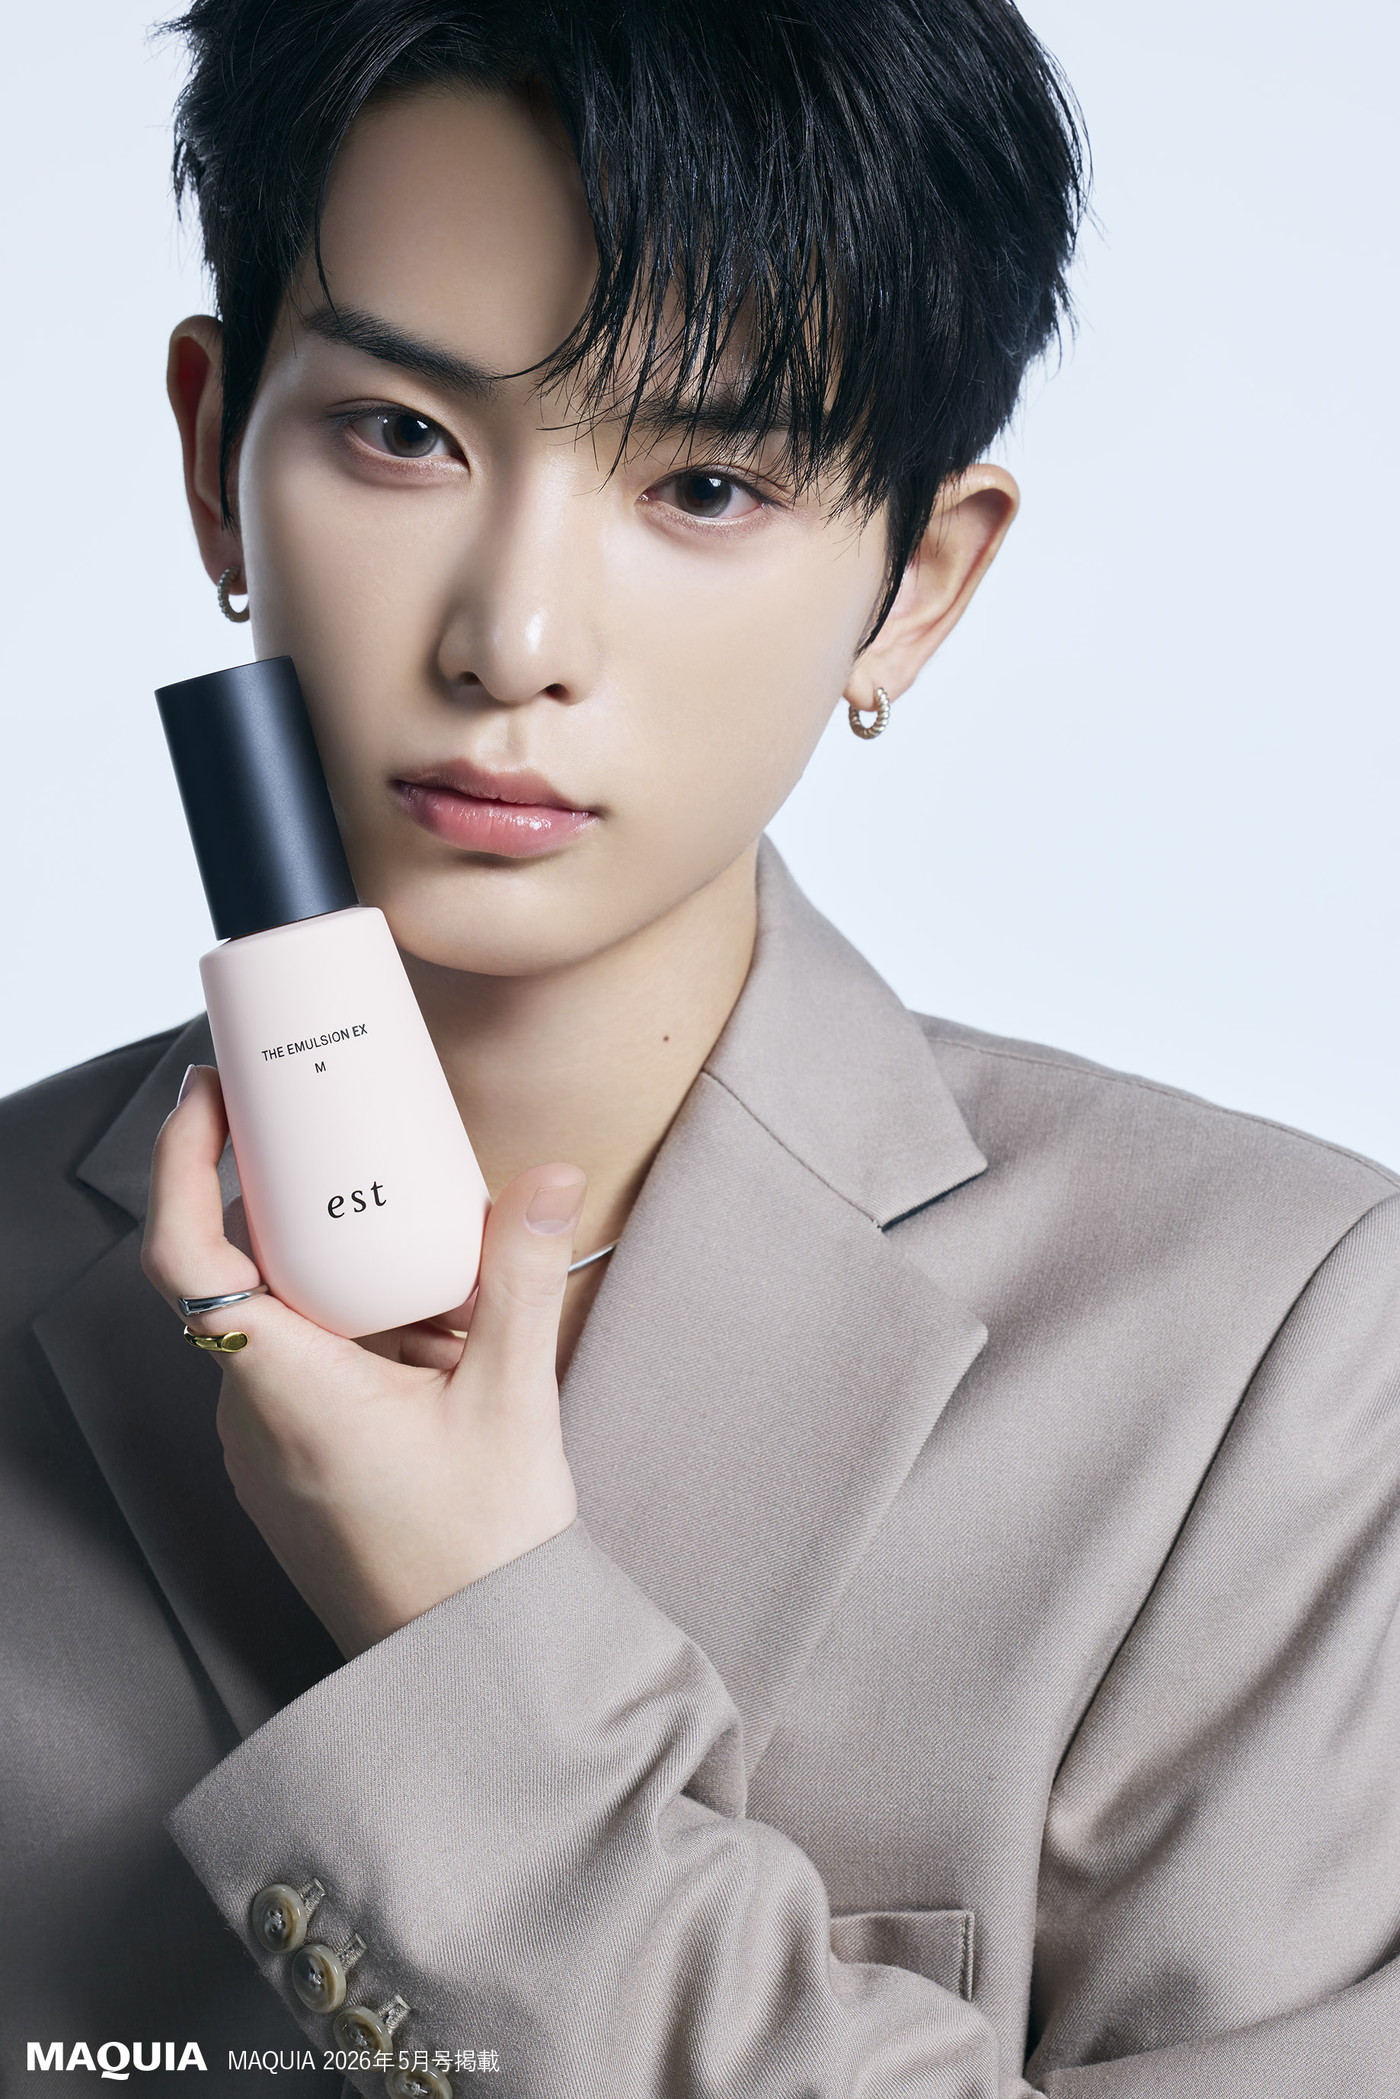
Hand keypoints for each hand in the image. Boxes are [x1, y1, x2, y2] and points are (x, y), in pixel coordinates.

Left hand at [142, 1066, 582, 1657]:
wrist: (472, 1670)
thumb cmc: (479, 1556)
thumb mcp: (513, 1401)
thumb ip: (521, 1278)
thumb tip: (544, 1180)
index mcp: (288, 1390)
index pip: (186, 1255)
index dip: (183, 1162)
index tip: (211, 1097)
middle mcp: (255, 1416)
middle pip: (242, 1272)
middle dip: (303, 1208)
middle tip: (358, 1149)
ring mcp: (267, 1447)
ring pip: (280, 1320)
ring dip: (342, 1276)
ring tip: (431, 1263)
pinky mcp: (293, 1466)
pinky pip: (303, 1365)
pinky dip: (354, 1328)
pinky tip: (429, 1334)